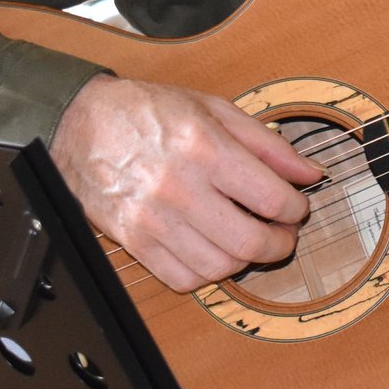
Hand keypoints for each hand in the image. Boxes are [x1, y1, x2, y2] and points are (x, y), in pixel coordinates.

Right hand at [49, 74, 326, 292]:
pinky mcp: (132, 241)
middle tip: (283, 234)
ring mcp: (152, 219)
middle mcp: (177, 187)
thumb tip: (309, 173)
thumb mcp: (213, 109)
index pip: (270, 198)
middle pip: (248, 242)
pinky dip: (207, 274)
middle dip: (279, 244)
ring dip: (246, 262)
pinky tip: (214, 251)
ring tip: (250, 241)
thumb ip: (266, 144)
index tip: (297, 207)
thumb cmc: (148, 111)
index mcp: (203, 147)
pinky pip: (181, 279)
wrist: (78, 123)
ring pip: (218, 267)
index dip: (296, 210)